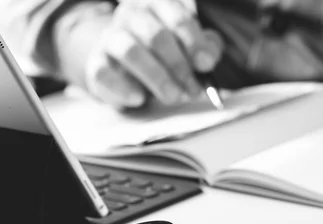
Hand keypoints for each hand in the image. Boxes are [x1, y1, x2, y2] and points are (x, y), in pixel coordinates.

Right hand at [84, 0, 223, 107]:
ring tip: (173, 96)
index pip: (177, 15)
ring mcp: (111, 37)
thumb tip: (205, 60)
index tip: (205, 65)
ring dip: (157, 78)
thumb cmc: (171, 55)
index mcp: (159, 4)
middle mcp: (132, 15)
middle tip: (192, 88)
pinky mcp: (96, 63)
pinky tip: (140, 98)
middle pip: (156, 35)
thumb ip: (207, 49)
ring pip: (130, 51)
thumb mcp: (196, 48)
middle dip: (178, 65)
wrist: (133, 71)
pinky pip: (103, 72)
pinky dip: (124, 88)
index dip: (194, 42)